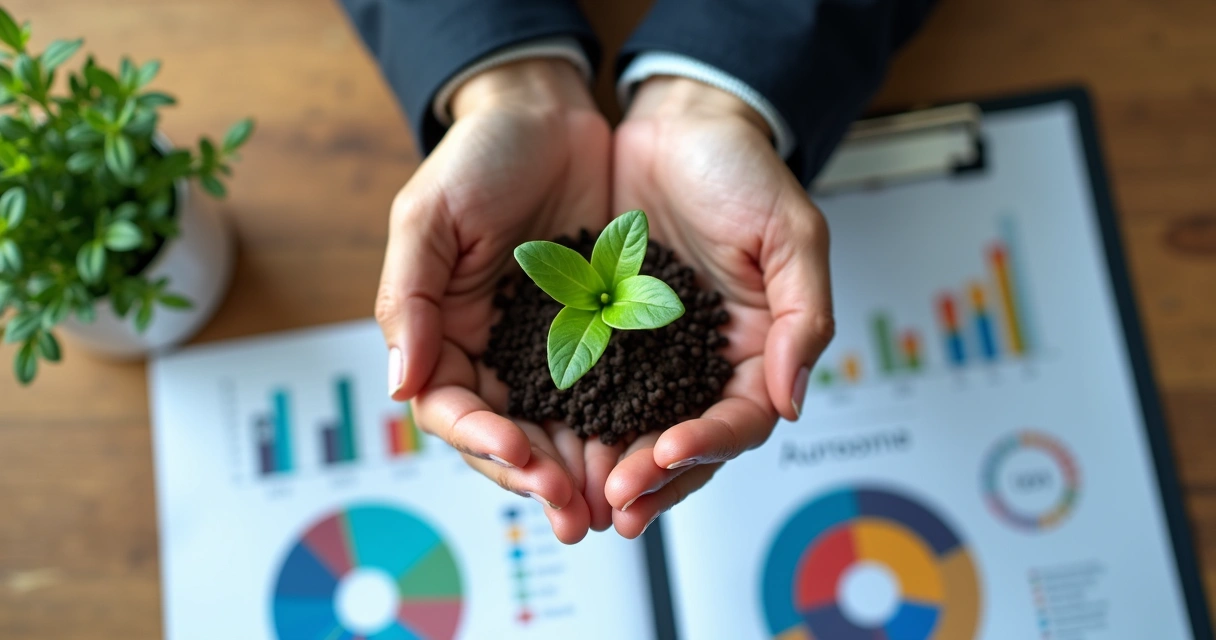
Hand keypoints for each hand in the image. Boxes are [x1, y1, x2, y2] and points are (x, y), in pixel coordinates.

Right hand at [375, 60, 613, 542]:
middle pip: (512, 439)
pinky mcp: (604, 336)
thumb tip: (399, 384)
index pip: (453, 410)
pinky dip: (627, 428)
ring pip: (565, 430)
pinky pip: (614, 394)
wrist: (550, 114)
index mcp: (446, 336)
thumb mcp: (428, 216)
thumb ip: (410, 298)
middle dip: (541, 479)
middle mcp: (498, 354)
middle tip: (576, 512)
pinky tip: (649, 452)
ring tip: (615, 505)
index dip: (482, 441)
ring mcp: (552, 350)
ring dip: (586, 472)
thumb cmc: (479, 156)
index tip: (519, 452)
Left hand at [605, 77, 834, 536]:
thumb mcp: (791, 232)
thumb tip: (793, 401)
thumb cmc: (740, 170)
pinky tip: (540, 442)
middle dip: (649, 480)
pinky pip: (582, 389)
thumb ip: (804, 317)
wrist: (676, 125)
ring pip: (629, 431)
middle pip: (681, 445)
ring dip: (604, 469)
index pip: (738, 422)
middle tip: (612, 503)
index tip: (670, 452)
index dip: (708, 445)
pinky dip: (566, 421)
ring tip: (573, 496)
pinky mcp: (600, 336)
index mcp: (754, 352)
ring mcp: (648, 356)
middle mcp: (700, 366)